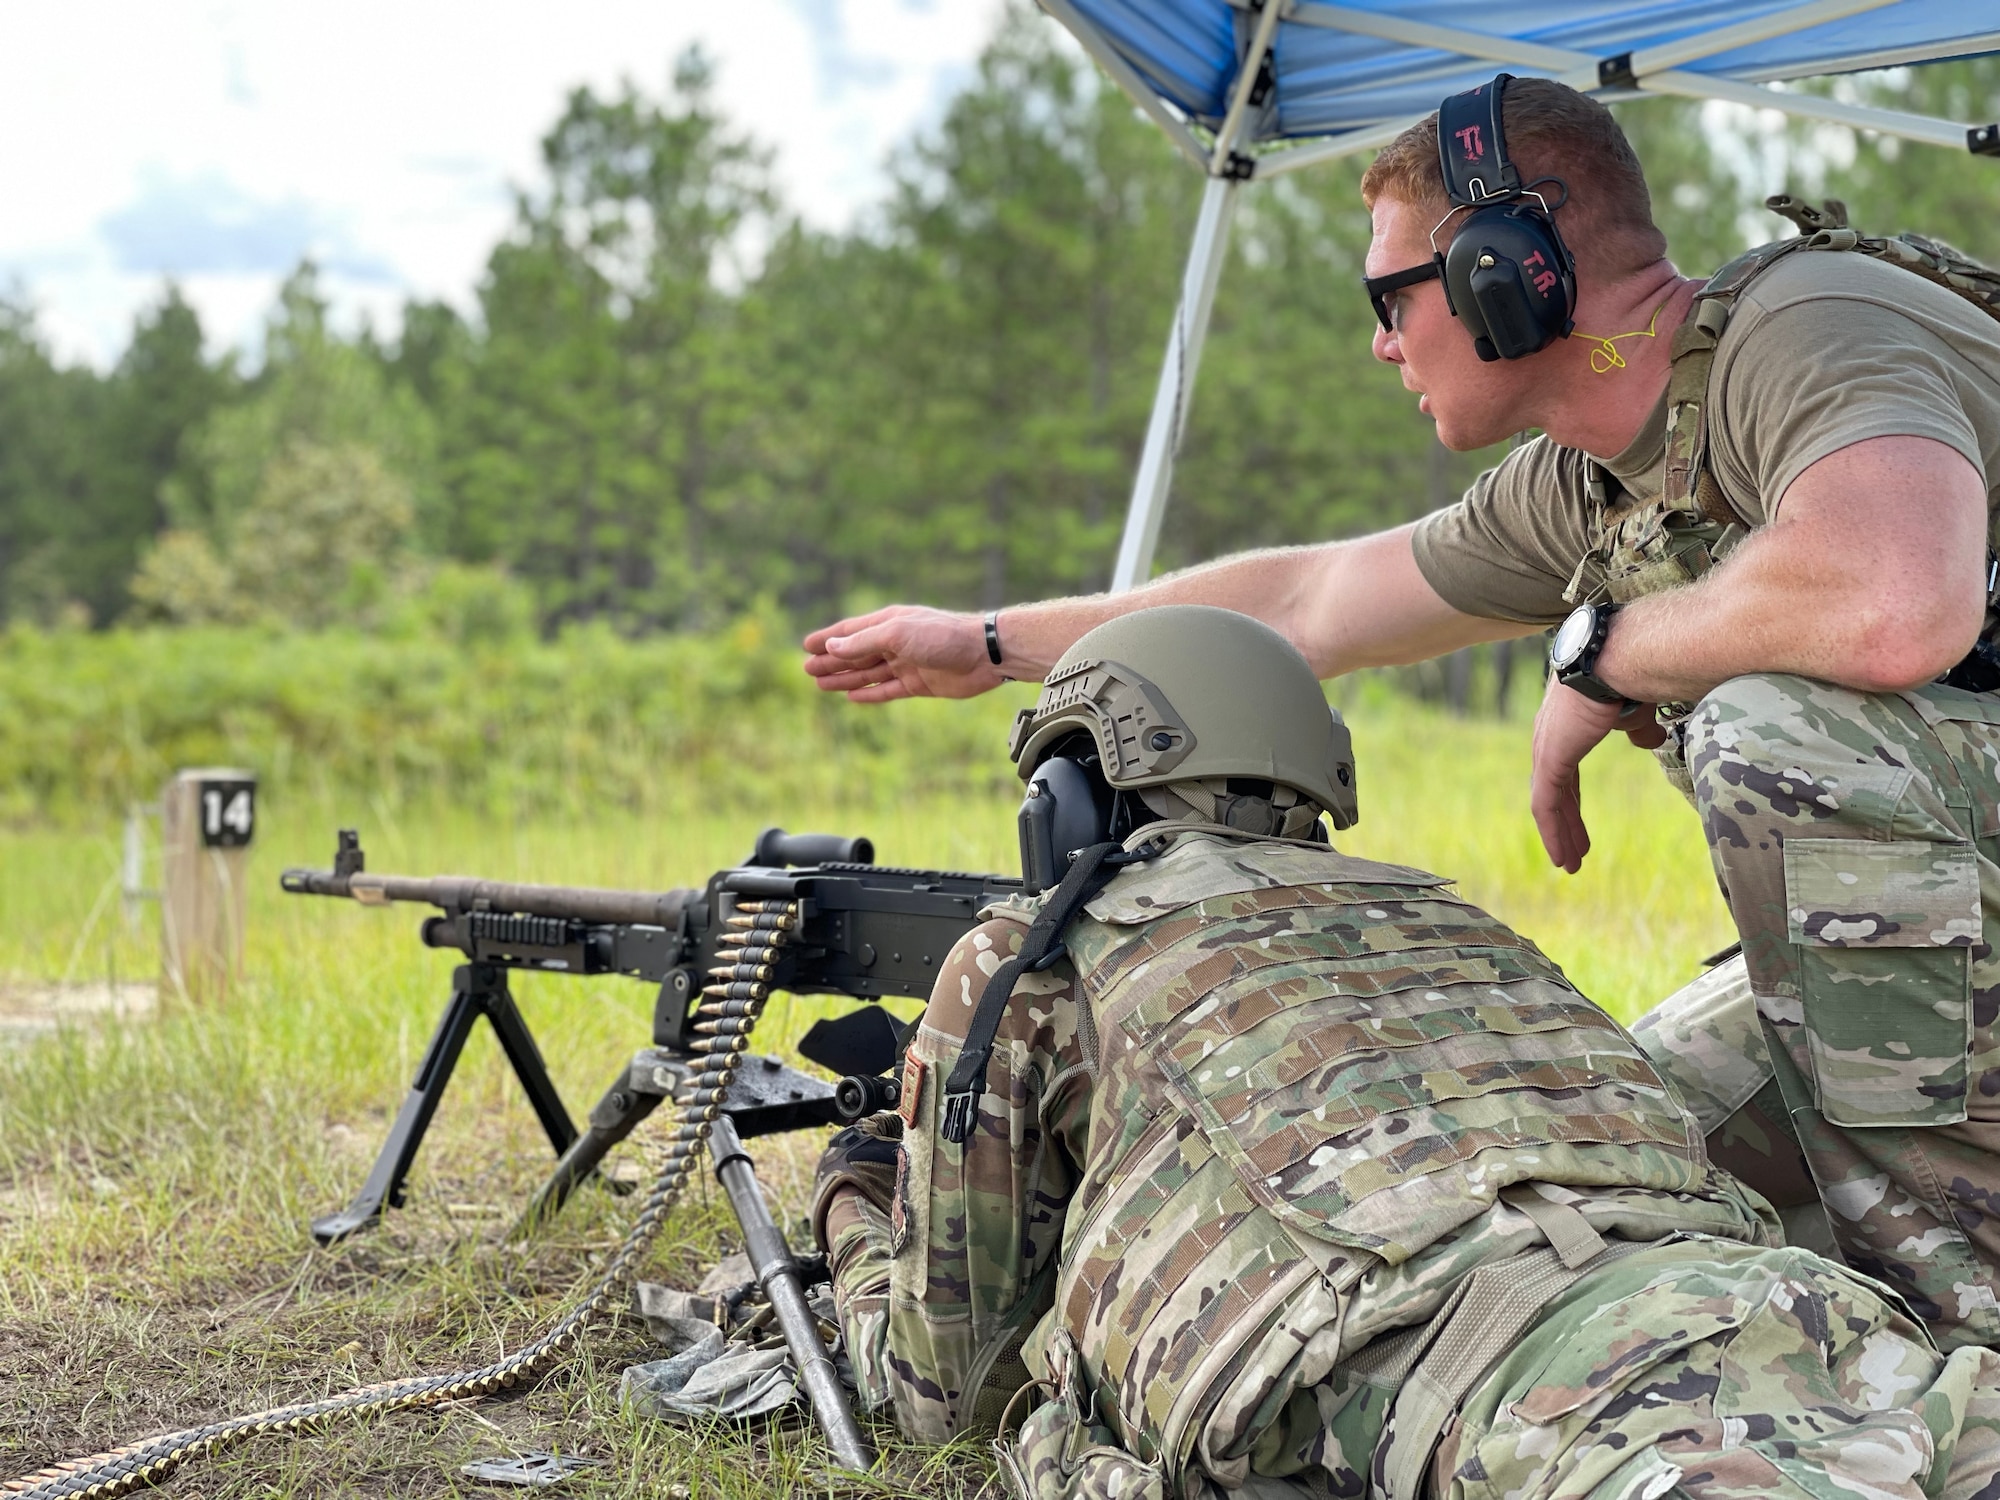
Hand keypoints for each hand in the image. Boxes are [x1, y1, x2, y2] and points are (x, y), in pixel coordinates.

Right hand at [802, 605, 1005, 702]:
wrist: (984, 654)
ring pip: (869, 673)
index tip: (806, 646)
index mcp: (889, 622)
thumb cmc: (941, 636)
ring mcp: (907, 663)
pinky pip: (888, 689)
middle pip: (857, 654)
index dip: (828, 639)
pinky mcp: (919, 684)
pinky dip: (870, 693)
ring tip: (821, 684)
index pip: (851, 631)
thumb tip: (832, 647)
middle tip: (807, 670)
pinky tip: (853, 697)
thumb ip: (863, 642)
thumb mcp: (896, 634)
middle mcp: (896, 642)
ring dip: (845, 679)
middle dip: (832, 661)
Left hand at [1529, 679, 1665, 872]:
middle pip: (1556, 791)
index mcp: (1568, 726)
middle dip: (1566, 823)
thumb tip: (1650, 741)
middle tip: (1573, 853)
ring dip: (1559, 835)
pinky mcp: (1548, 758)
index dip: (1574, 802)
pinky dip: (1552, 832)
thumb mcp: (1635, 711)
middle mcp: (1550, 737)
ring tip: (1569, 864)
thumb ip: (1638, 730)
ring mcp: (1546, 747)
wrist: (1618, 658)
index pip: (1566, 773)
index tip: (1581, 826)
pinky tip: (1562, 856)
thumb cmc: (1630, 675)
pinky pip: (1545, 804)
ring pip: (1549, 803)